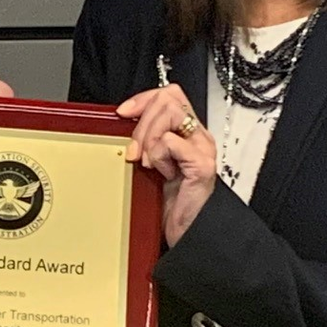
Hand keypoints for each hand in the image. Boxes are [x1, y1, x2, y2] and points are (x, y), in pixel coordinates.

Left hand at [118, 85, 217, 246]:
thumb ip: (145, 141)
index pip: (169, 95)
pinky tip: (162, 173)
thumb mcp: (151, 164)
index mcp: (187, 133)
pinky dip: (158, 155)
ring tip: (148, 162)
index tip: (124, 112)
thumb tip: (124, 122)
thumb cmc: (169, 205)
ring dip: (149, 136)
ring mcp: (202, 148)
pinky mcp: (201, 164)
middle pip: (168, 99)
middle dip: (142, 121)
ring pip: (170, 112)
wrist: (185, 232)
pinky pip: (170, 141)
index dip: (143, 98)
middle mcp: (197, 137)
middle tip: (136, 149)